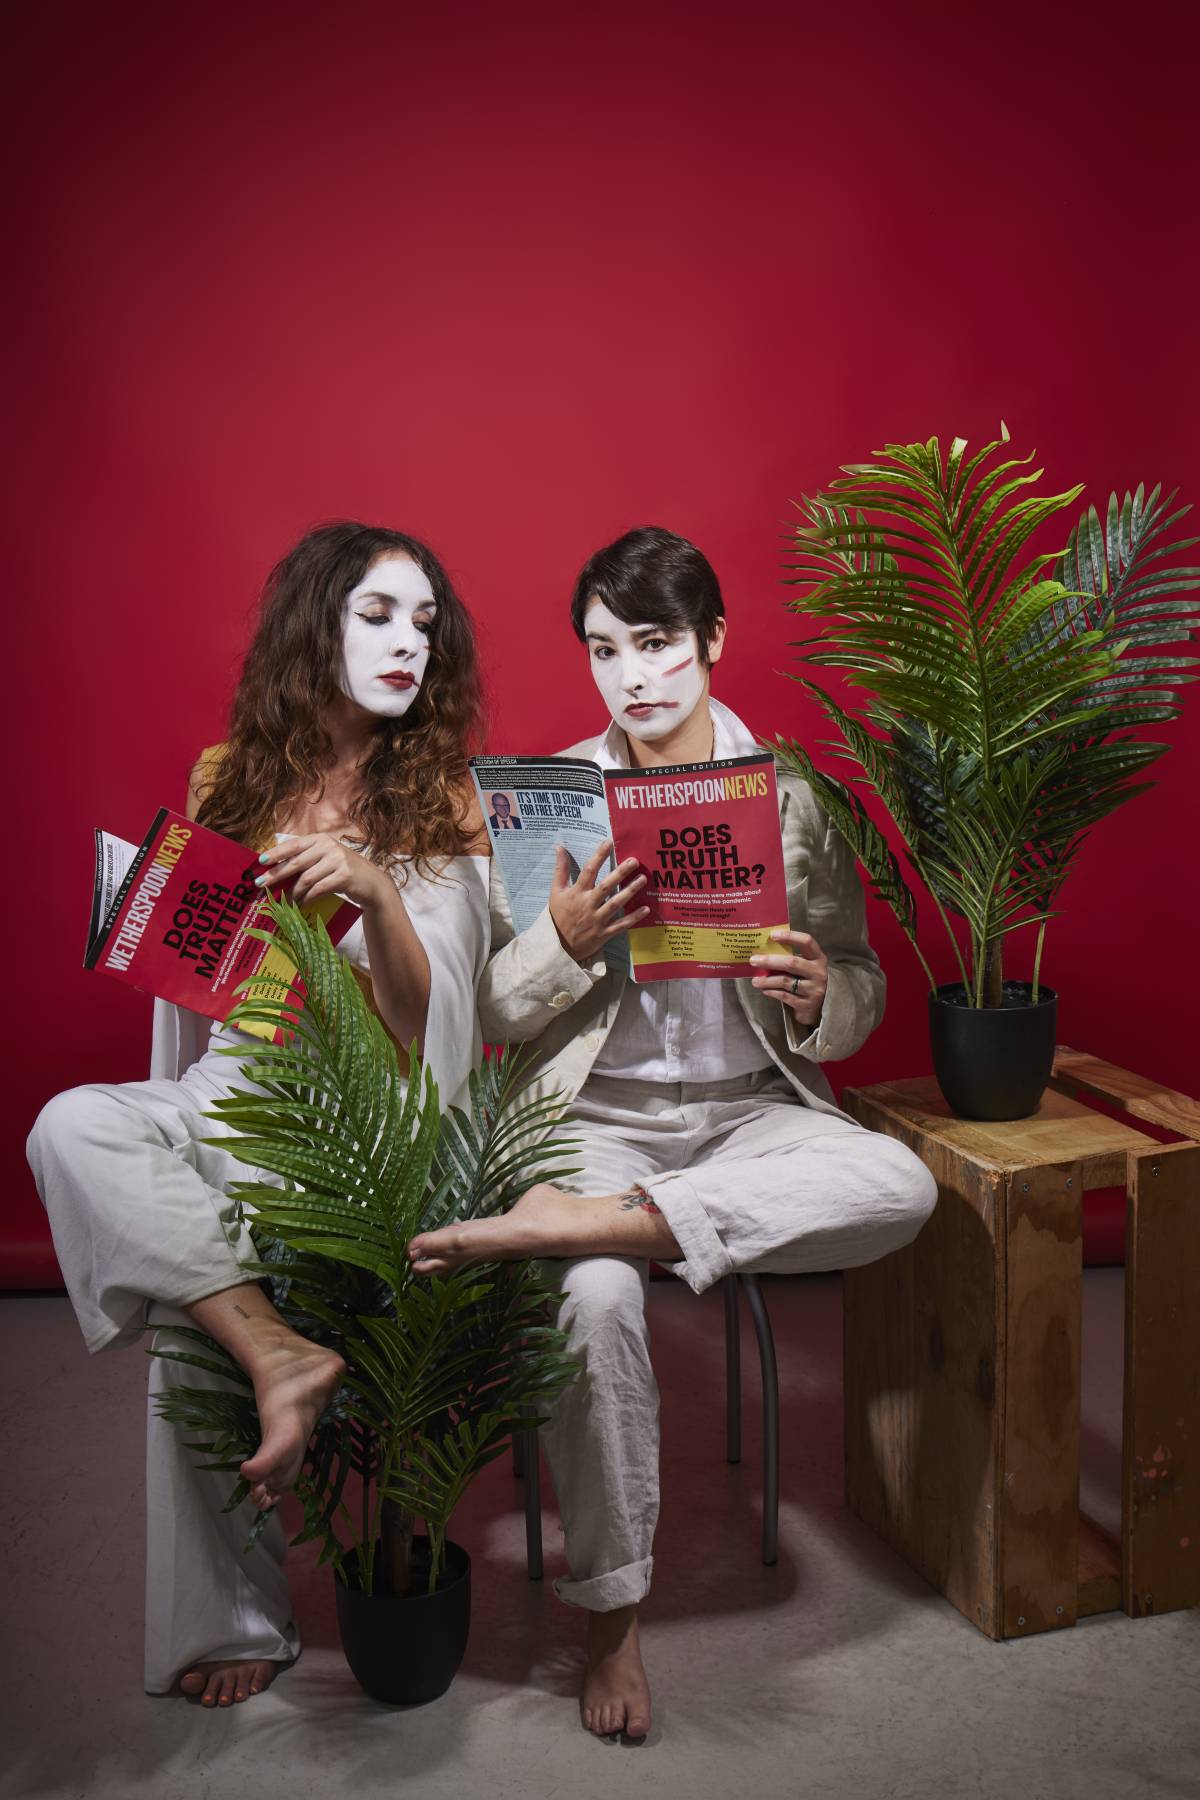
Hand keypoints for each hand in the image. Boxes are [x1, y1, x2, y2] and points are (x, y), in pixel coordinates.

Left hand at [255, 834, 391, 910]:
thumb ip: (306, 861)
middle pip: (296, 862)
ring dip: (293, 892)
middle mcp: (328, 846)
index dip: (276, 852)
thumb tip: (276, 872)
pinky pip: (319, 889)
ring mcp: (338, 860)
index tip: (260, 861)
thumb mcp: (325, 859)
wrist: (372, 883)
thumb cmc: (343, 871)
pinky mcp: (344, 876)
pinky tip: (302, 903)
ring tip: (286, 901)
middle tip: (261, 884)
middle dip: (276, 874)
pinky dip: (308, 898)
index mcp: (320, 839)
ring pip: (306, 879)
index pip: (294, 845)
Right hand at [547, 840, 649, 962]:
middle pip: (606, 886)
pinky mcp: (603, 933)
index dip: (598, 856)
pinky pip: (621, 925)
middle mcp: (588, 905)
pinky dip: (633, 918)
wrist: (558, 946)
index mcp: (576, 893)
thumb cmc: (558, 916)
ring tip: (643, 879)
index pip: (588, 871)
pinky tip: (645, 909)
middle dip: (620, 873)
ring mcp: (597, 920)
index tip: (609, 842)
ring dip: (630, 891)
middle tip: (634, 860)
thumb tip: (560, 848)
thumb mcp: (555, 892)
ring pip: (616, 904)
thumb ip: (560, 870)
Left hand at [748, 928, 828, 1027]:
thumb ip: (791, 959)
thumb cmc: (807, 981)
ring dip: (767, 980)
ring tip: (755, 981)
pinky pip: (784, 996)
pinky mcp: (806, 1004)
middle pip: (792, 963)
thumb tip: (764, 951)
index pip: (807, 942)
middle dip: (770, 961)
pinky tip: (764, 990)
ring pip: (785, 981)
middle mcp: (818, 972)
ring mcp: (814, 989)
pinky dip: (772, 992)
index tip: (772, 935)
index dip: (790, 936)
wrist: (820, 1008)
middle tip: (753, 960)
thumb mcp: (805, 967)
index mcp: (818, 958)